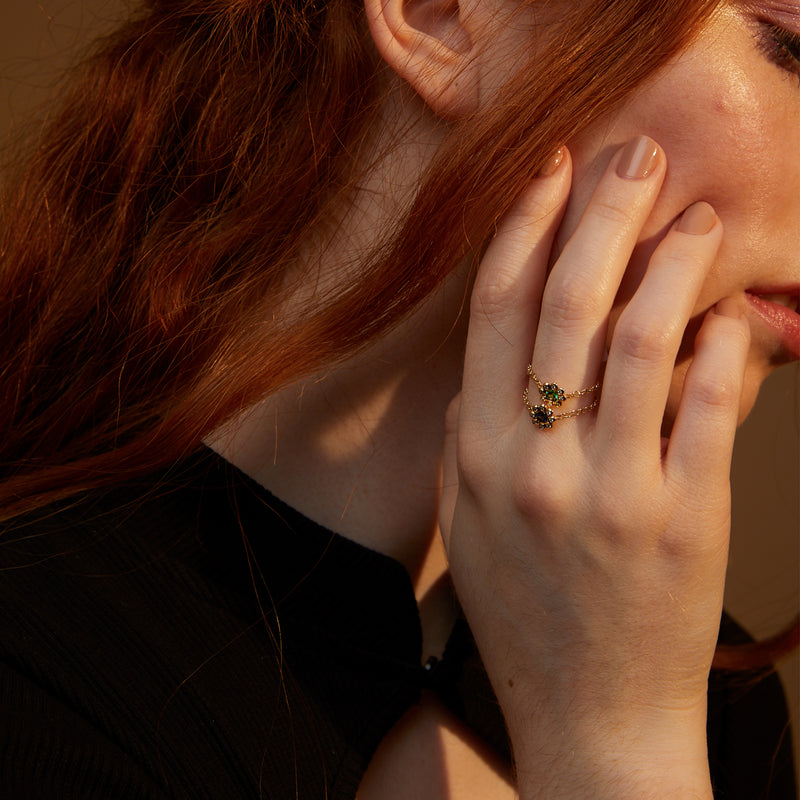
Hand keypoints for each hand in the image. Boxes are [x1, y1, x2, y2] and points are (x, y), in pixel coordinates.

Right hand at [439, 139, 749, 798]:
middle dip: (600, 211)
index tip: (549, 175)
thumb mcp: (464, 533)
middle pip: (565, 304)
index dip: (524, 231)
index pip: (496, 315)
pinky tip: (730, 311)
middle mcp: (534, 464)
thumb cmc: (527, 622)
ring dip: (672, 261)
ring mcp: (611, 489)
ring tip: (695, 217)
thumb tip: (482, 376)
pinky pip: (710, 404)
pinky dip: (727, 343)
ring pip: (641, 338)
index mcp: (476, 458)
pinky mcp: (685, 516)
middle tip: (633, 155)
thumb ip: (462, 445)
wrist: (591, 719)